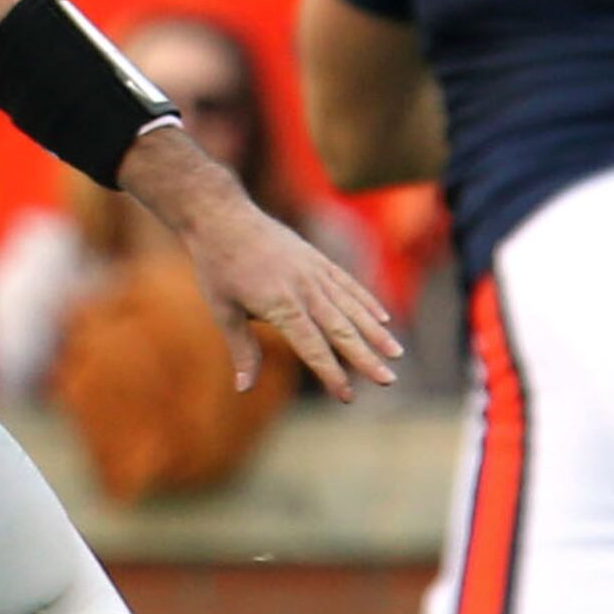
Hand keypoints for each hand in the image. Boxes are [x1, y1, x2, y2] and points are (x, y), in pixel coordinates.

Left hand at [133, 144, 402, 398]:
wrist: (223, 216)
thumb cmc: (217, 267)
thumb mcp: (222, 310)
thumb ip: (242, 349)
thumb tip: (244, 389)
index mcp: (280, 304)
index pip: (312, 346)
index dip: (330, 373)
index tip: (347, 397)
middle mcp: (304, 288)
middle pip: (342, 329)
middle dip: (366, 357)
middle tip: (388, 380)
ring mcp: (315, 271)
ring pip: (352, 306)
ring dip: (375, 331)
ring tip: (396, 353)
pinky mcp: (318, 259)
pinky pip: (348, 284)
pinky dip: (367, 302)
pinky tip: (383, 319)